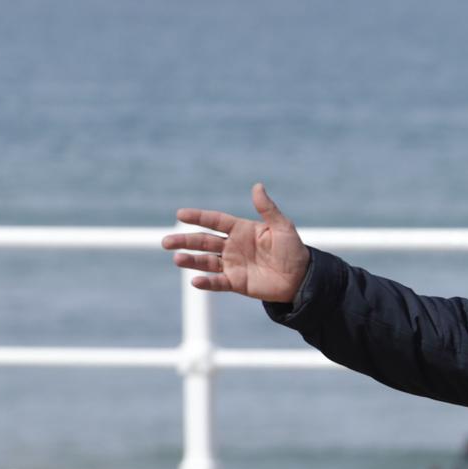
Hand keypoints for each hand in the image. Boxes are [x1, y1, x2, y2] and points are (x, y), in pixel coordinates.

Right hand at [161, 183, 310, 301]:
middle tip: (166, 242)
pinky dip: (207, 282)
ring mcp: (232, 264)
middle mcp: (232, 246)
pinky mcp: (236, 282)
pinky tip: (196, 281)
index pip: (215, 221)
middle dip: (185, 241)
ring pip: (205, 261)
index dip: (198, 217)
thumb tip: (257, 186)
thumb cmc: (293, 250)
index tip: (180, 214)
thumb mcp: (282, 227)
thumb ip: (267, 209)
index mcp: (241, 230)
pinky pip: (218, 282)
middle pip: (203, 241)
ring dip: (191, 260)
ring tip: (177, 259)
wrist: (301, 278)